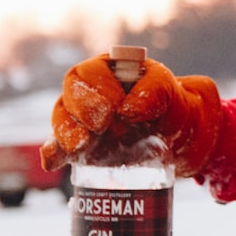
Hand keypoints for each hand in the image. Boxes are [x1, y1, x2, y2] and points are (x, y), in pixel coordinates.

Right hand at [41, 54, 222, 176]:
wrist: (184, 137)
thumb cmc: (175, 106)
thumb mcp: (172, 91)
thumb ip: (154, 90)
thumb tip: (127, 109)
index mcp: (108, 72)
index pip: (87, 74)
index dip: (96, 90)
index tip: (117, 109)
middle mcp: (89, 96)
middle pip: (69, 98)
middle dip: (80, 112)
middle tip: (101, 127)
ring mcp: (84, 123)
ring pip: (62, 123)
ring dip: (66, 134)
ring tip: (79, 146)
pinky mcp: (85, 149)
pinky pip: (61, 149)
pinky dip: (54, 154)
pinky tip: (52, 163)